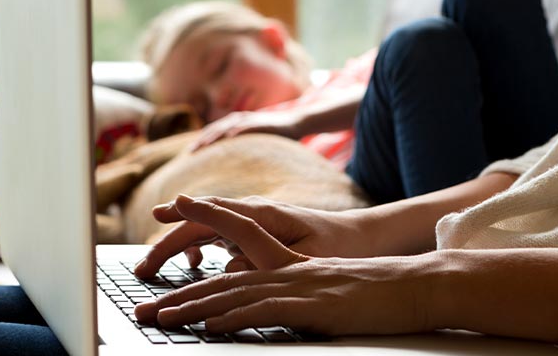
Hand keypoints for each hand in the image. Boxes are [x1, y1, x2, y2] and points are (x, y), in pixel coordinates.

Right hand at [133, 195, 371, 278]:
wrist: (363, 237)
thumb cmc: (340, 246)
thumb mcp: (309, 259)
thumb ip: (269, 263)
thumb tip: (229, 269)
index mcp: (264, 215)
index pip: (215, 212)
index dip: (186, 214)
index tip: (159, 214)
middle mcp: (253, 214)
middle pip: (200, 223)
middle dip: (167, 242)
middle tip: (142, 269)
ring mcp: (252, 222)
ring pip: (204, 229)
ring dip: (177, 246)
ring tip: (153, 270)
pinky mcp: (254, 233)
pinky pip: (218, 237)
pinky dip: (199, 248)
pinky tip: (196, 264)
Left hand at [133, 196, 441, 334]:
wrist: (414, 285)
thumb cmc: (373, 290)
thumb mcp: (325, 287)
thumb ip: (291, 290)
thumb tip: (261, 301)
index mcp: (287, 261)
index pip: (233, 241)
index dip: (198, 232)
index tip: (164, 232)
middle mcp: (285, 267)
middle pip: (220, 276)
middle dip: (177, 292)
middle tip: (143, 307)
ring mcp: (296, 284)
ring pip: (232, 292)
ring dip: (193, 307)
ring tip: (162, 317)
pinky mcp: (311, 305)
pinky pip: (262, 310)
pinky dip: (232, 318)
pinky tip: (209, 326)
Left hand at [190, 110, 303, 151]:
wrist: (296, 123)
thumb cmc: (273, 137)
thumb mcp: (253, 144)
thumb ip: (240, 152)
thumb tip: (230, 170)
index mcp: (234, 125)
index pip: (212, 133)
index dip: (200, 142)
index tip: (188, 154)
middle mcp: (238, 119)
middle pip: (215, 129)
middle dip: (202, 140)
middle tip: (190, 153)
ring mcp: (249, 119)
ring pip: (227, 126)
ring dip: (215, 135)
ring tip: (204, 145)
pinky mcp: (261, 122)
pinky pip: (247, 126)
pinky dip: (237, 131)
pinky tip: (230, 137)